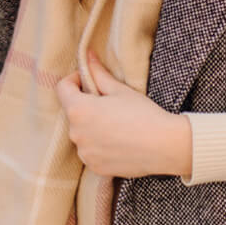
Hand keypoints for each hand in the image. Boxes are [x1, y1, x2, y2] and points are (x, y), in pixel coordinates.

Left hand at [55, 50, 191, 178]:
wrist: (163, 146)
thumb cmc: (143, 114)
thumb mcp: (120, 89)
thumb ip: (98, 73)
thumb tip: (88, 57)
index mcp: (79, 110)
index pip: (62, 88)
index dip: (74, 79)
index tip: (88, 79)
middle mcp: (76, 134)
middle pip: (73, 112)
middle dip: (85, 104)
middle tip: (108, 102)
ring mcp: (84, 153)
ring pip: (81, 132)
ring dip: (91, 125)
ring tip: (116, 123)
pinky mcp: (94, 167)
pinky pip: (90, 150)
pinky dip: (98, 144)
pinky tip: (119, 140)